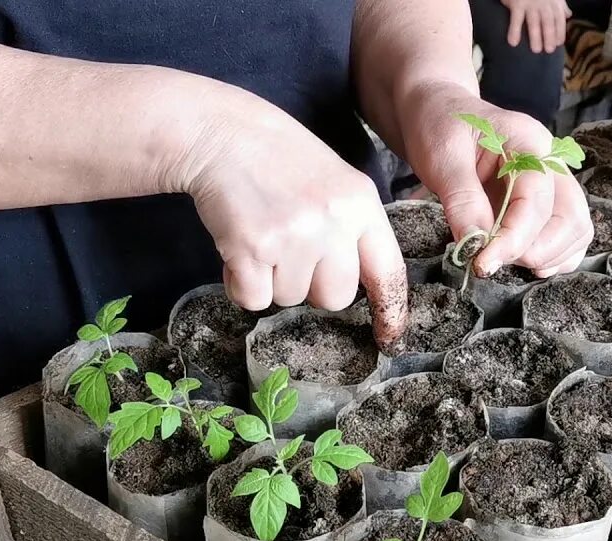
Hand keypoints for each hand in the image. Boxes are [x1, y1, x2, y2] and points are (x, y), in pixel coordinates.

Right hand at [177, 89, 407, 348]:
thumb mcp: (336, 182)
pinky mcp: (254, 248)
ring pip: (291, 298)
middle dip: (311, 285)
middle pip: (335, 298)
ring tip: (262, 236)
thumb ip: (353, 228)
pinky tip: (239, 249)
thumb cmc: (279, 159)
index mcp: (361, 204)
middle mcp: (334, 222)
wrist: (222, 134)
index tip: (387, 336)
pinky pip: (254, 299)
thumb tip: (361, 284)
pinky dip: (241, 283)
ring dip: (272, 279)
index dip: (389, 309)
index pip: (388, 271)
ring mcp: (295, 236)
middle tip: (290, 250)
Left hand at [400, 84, 591, 277]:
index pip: (538, 201)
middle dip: (536, 250)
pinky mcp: (544, 201)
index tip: (483, 262)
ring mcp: (551, 183)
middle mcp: (551, 163)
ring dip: (548, 256)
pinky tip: (522, 261)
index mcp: (530, 143)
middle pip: (572, 218)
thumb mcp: (442, 156)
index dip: (514, 239)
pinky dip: (552, 256)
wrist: (437, 111)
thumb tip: (476, 244)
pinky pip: (567, 235)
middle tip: (493, 260)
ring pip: (577, 230)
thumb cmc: (439, 125)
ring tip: (504, 259)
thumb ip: (462, 199)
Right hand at [501, 0, 571, 52]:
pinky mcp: (517, 4)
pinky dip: (514, 31)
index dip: (560, 31)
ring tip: (536, 50)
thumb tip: (568, 15)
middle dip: (550, 36)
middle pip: (548, 22)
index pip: (559, 19)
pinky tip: (513, 43)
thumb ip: (560, 5)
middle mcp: (544, 3)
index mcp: (554, 1)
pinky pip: (516, 19)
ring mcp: (530, 3)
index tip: (558, 44)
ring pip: (534, 22)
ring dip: (535, 37)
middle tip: (549, 50)